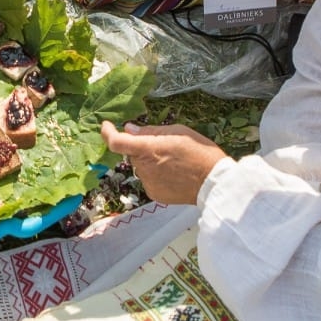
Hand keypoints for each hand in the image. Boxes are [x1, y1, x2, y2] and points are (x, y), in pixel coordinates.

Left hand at [101, 120, 227, 205]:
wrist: (214, 183)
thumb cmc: (199, 152)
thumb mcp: (177, 132)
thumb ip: (150, 131)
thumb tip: (129, 129)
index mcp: (147, 149)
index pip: (116, 142)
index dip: (107, 133)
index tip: (107, 126)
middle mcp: (143, 168)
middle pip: (133, 154)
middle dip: (142, 149)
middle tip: (164, 147)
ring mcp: (148, 183)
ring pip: (142, 167)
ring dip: (150, 163)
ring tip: (174, 162)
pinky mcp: (154, 194)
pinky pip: (149, 180)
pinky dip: (156, 175)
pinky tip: (174, 175)